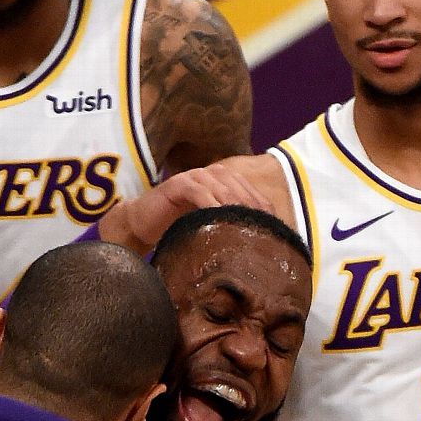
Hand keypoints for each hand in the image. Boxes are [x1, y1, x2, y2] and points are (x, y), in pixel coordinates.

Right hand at [100, 163, 272, 252]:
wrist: (144, 225)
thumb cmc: (180, 228)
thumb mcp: (213, 227)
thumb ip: (234, 227)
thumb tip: (266, 246)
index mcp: (228, 182)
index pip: (254, 196)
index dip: (266, 214)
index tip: (277, 236)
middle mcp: (214, 174)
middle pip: (243, 191)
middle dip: (254, 212)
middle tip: (264, 234)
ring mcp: (197, 176)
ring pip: (224, 189)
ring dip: (236, 207)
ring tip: (245, 227)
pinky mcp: (179, 183)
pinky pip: (200, 191)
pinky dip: (210, 203)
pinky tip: (218, 218)